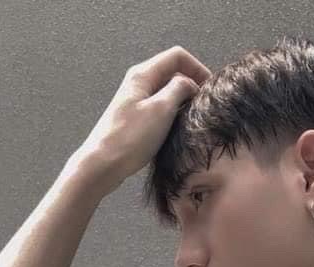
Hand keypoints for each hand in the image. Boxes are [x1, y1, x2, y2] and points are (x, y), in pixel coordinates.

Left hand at [74, 46, 211, 196]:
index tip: (210, 90)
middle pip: (172, 72)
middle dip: (191, 83)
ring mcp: (136, 100)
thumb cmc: (130, 138)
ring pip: (166, 90)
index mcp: (143, 74)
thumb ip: (179, 90)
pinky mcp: (135, 118)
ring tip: (193, 118)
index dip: (197, 68)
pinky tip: (177, 128)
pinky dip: (172, 112)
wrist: (102, 164)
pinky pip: (159, 107)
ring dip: (183, 100)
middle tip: (204, 106)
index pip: (177, 57)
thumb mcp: (161, 110)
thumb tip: (190, 84)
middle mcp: (138, 82)